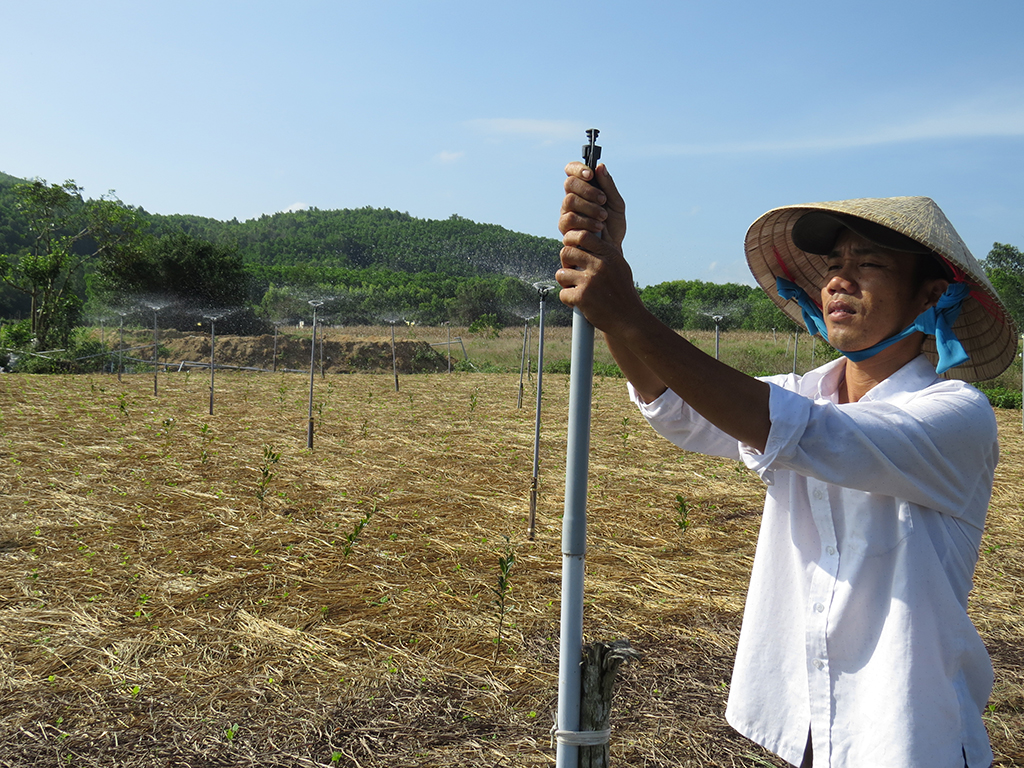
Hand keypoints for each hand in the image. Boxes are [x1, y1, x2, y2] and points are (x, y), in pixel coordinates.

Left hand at [555, 162, 646, 336]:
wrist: (629, 319)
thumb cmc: (623, 293)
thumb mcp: (619, 266)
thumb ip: (605, 252)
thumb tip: (590, 234)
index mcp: (609, 255)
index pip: (582, 236)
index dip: (571, 240)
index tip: (571, 248)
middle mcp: (600, 265)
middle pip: (566, 252)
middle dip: (565, 262)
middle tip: (571, 271)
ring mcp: (590, 281)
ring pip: (561, 274)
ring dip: (565, 282)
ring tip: (575, 288)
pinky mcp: (582, 297)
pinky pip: (563, 293)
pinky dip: (568, 300)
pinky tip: (579, 303)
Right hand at [558, 162, 625, 247]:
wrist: (612, 250)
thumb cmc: (613, 227)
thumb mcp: (617, 204)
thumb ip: (608, 186)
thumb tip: (600, 167)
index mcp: (583, 190)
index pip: (571, 171)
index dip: (577, 168)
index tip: (590, 174)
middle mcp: (572, 200)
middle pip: (569, 184)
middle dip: (588, 190)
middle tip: (603, 200)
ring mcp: (566, 213)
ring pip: (569, 201)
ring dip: (589, 207)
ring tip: (603, 217)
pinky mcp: (565, 229)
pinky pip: (570, 218)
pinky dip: (586, 222)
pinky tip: (597, 228)